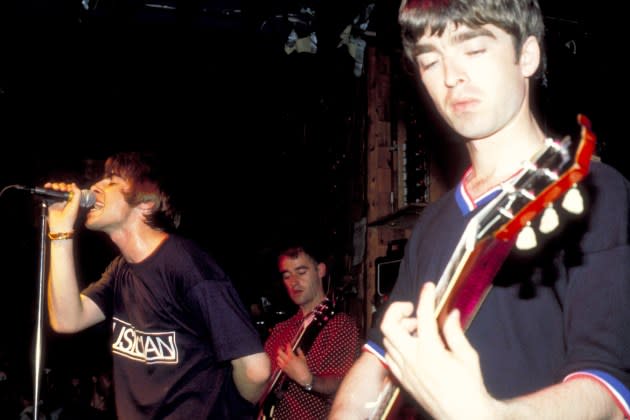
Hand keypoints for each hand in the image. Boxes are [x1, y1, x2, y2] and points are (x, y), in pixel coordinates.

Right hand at [44, 182, 80, 232]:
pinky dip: (48, 188)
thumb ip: (77, 193)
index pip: (70, 189)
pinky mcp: (50, 202)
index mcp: (72, 199)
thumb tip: (73, 184)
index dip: (68, 186)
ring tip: (55, 188)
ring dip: (55, 185)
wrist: (61, 224)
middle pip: (62, 188)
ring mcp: (57, 200)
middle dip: (61, 186)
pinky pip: (48, 193)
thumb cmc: (70, 216)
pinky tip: (48, 186)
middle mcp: (65, 199)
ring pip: (55, 189)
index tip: (67, 188)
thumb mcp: (76, 204)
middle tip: (62, 189)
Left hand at [276, 343, 311, 386]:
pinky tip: (282, 361)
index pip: (288, 348)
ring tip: (282, 354)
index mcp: (292, 357)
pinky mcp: (284, 369)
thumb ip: (300, 352)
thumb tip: (298, 348)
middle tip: (283, 348)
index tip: (288, 344)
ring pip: (278, 358)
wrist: (302, 377)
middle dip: (280, 348)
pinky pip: (279, 364)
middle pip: (279, 352)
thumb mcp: (303, 358)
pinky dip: (279, 361)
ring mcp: (284, 365)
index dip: (288, 345)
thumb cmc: (304, 368)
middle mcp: (287, 360)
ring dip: (279, 355)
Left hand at [381, 282, 497, 419]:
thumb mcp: (467, 356)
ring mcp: (403, 370)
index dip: (426, 296)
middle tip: (412, 310)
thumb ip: (455, 332)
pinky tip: (411, 347)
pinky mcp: (400, 380)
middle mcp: (411, 358)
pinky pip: (389, 355)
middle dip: (397, 310)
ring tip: (416, 329)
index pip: (422, 314)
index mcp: (430, 350)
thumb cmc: (469, 387)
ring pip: (386, 340)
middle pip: (388, 325)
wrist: (462, 416)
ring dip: (398, 328)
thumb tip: (450, 314)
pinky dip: (396, 345)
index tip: (429, 287)